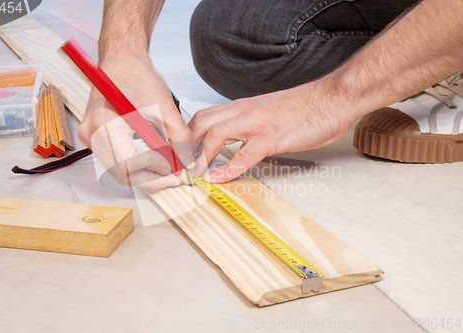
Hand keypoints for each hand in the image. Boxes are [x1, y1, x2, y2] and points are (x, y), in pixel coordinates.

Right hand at [78, 58, 192, 188]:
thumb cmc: (138, 77)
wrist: (123, 63)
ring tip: (168, 168)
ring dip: (145, 174)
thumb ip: (179, 137)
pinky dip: (138, 166)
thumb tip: (186, 162)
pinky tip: (156, 160)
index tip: (175, 169)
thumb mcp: (165, 106)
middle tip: (174, 177)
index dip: (154, 171)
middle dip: (151, 178)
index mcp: (104, 123)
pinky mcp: (97, 139)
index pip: (128, 163)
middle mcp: (91, 133)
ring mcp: (91, 137)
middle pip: (122, 173)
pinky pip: (117, 162)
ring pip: (119, 171)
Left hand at [188, 81, 353, 182]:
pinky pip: (245, 154)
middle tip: (182, 167)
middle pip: (201, 122)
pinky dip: (228, 169)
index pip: (204, 116)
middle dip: (186, 146)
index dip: (188, 137)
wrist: (332, 98)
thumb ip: (249, 122)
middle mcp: (245, 111)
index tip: (184, 156)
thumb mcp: (268, 112)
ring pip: (216, 134)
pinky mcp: (273, 136)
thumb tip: (234, 140)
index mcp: (243, 107)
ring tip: (195, 174)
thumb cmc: (304, 107)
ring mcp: (258, 122)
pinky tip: (219, 179)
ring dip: (200, 156)